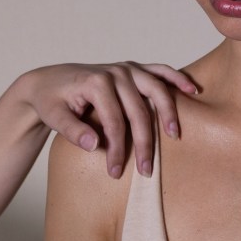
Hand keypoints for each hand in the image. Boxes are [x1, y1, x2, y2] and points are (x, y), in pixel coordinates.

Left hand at [16, 60, 200, 178]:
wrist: (48, 82)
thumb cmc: (51, 101)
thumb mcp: (53, 116)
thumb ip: (72, 131)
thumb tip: (95, 146)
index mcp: (96, 82)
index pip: (114, 121)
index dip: (117, 149)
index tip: (115, 172)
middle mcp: (115, 72)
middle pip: (139, 111)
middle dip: (144, 143)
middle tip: (147, 170)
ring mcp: (127, 69)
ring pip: (156, 90)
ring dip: (168, 113)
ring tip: (175, 136)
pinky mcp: (133, 69)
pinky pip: (160, 72)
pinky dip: (177, 79)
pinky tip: (192, 91)